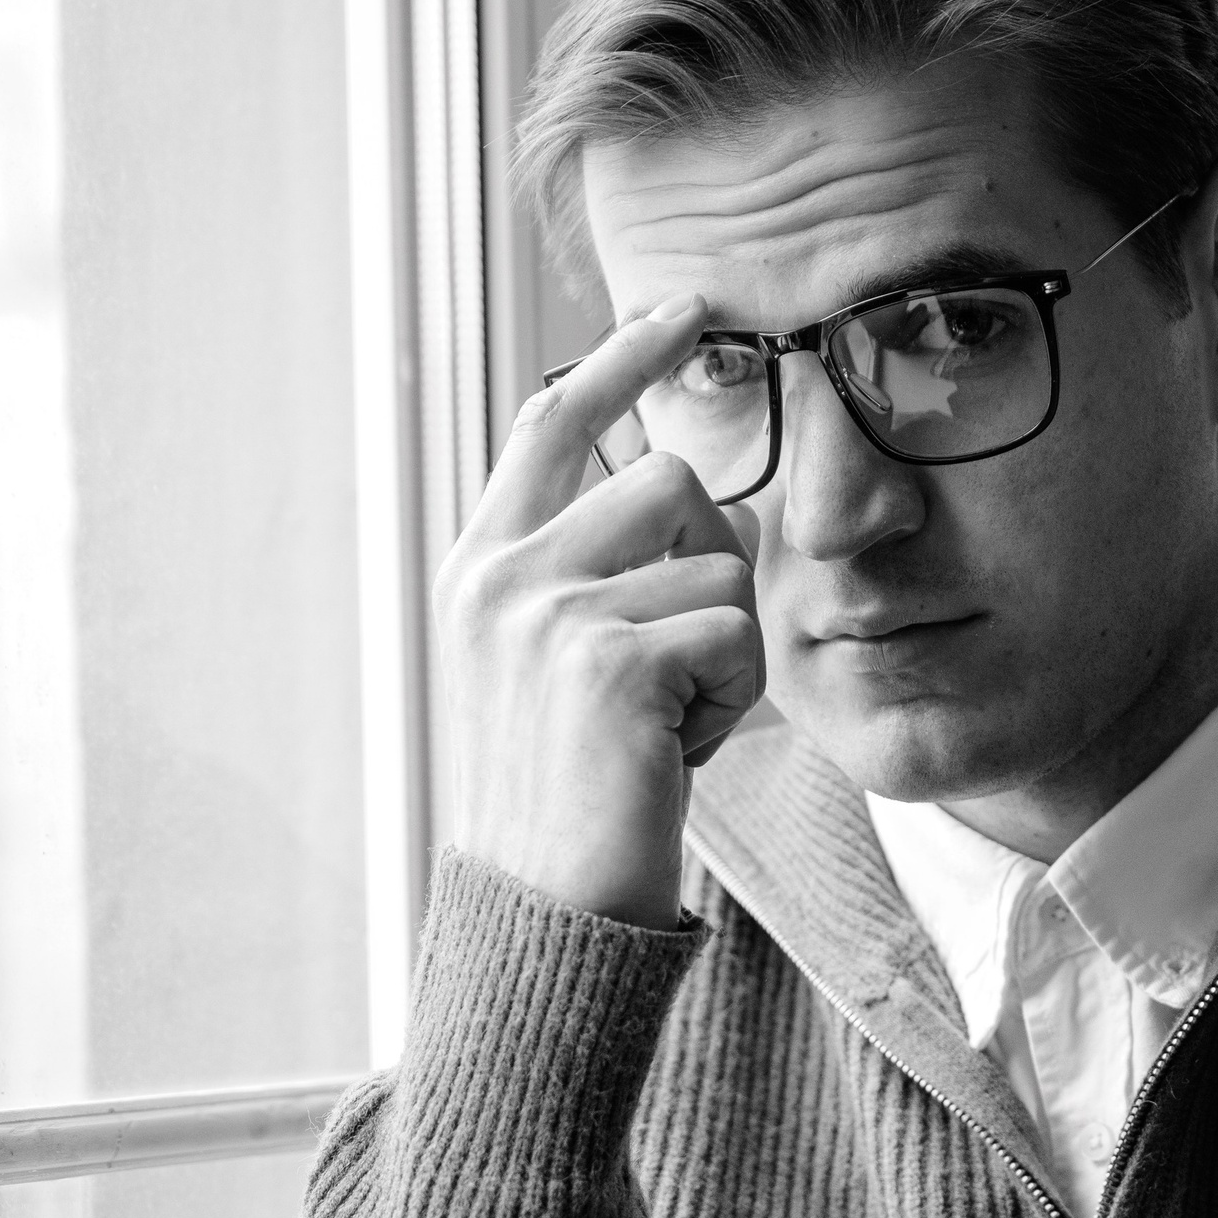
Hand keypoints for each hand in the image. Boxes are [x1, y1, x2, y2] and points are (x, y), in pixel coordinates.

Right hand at [435, 294, 765, 927]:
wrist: (544, 910)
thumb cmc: (573, 799)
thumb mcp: (563, 668)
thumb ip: (601, 575)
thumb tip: (702, 495)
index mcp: (482, 568)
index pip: (554, 421)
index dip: (623, 355)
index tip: (684, 307)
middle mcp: (501, 575)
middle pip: (668, 478)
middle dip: (710, 563)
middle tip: (680, 667)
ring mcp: (547, 613)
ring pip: (714, 558)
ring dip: (724, 643)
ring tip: (672, 720)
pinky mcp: (607, 661)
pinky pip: (734, 634)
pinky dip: (731, 703)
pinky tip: (677, 755)